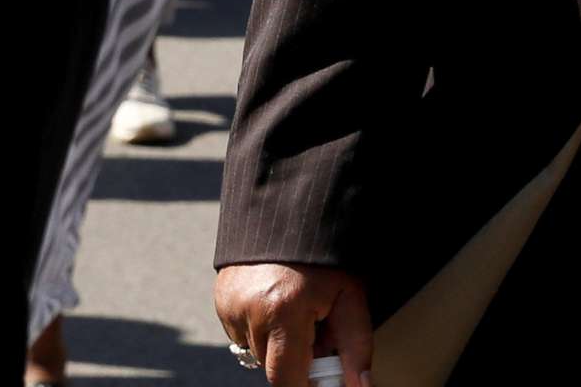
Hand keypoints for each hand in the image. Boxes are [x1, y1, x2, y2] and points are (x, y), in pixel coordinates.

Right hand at [214, 263, 372, 386]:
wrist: (292, 210)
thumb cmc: (327, 254)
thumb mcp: (350, 295)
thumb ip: (356, 345)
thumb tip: (359, 385)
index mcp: (283, 310)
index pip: (284, 379)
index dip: (304, 384)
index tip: (319, 378)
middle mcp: (250, 310)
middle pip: (271, 365)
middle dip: (294, 358)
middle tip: (316, 328)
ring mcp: (231, 304)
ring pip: (256, 350)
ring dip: (275, 342)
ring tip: (296, 309)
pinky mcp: (221, 298)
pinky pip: (242, 332)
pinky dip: (259, 326)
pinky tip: (276, 301)